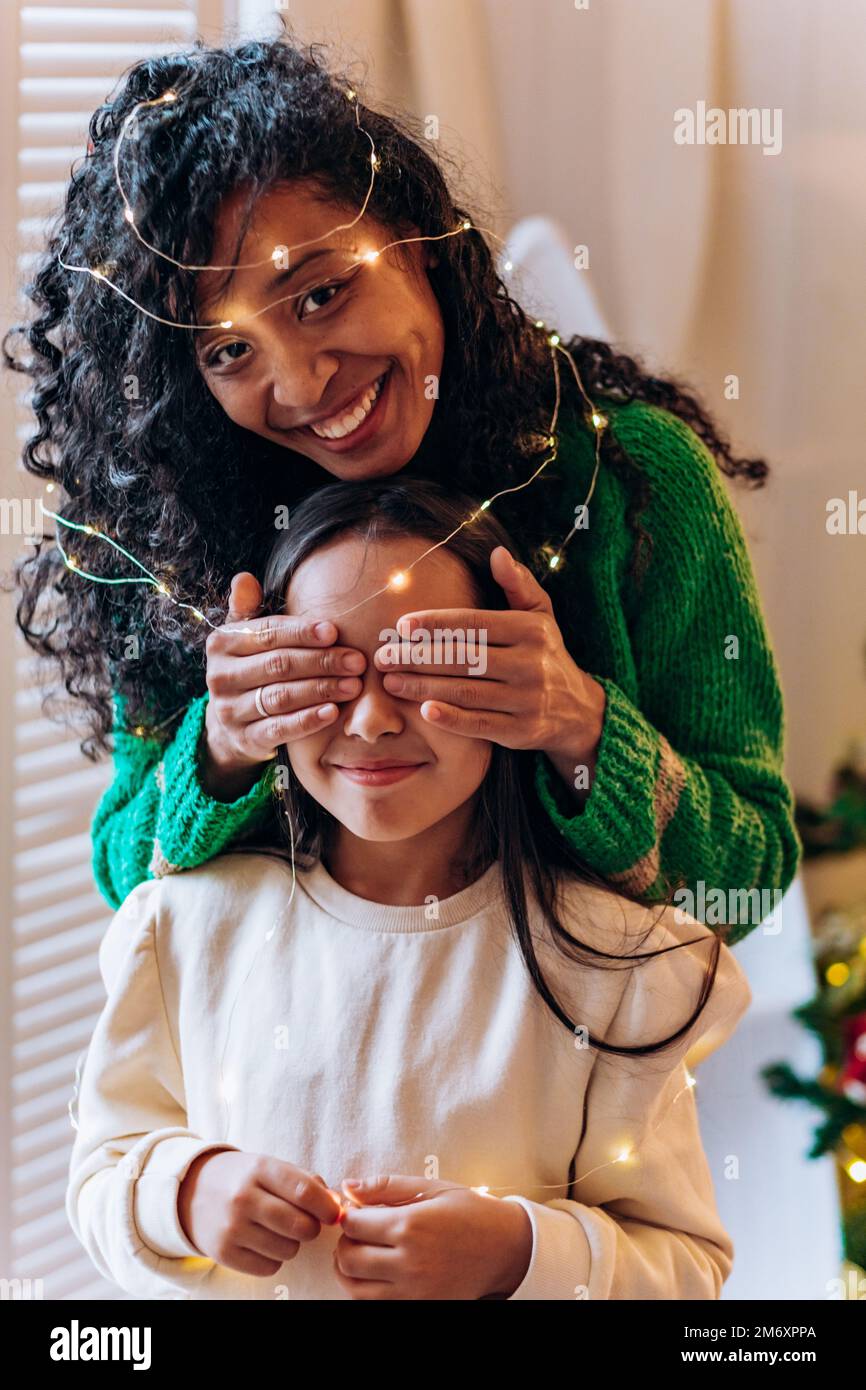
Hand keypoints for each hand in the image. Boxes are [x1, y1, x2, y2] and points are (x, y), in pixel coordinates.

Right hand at [177, 1150, 341, 1276]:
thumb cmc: (243, 1178)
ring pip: (288, 1250)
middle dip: (312, 1228)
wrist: (192, 1190)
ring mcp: (232, 1227)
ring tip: (278, 1230)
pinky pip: (269, 1268)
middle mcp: (244, 1197)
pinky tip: (263, 1242)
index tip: (334, 1214)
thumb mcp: (270, 1166)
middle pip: (300, 1225)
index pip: (305, 1192)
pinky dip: (274, 1259)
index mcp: (260, 1168)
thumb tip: (336, 1206)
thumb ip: (305, 1182)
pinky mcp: (223, 1253)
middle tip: (305, 1223)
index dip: (327, 1207)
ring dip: (292, 1244)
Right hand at [201, 571, 366, 799]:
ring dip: (322, 689)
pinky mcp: (245, 739)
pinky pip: (280, 728)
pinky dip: (308, 720)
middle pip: (278, 665)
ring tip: (353, 685)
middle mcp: (220, 676)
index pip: (267, 634)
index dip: (302, 632)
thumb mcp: (246, 636)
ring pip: (282, 696)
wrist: (233, 722)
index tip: (334, 632)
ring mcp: (230, 710)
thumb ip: (248, 609)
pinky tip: (332, 712)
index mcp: (222, 644)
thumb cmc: (251, 667)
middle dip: (322, 662)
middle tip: (356, 661)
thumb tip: (244, 578)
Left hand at [332, 1174, 532, 1299]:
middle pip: (348, 1258)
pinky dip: (366, 1290)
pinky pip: (375, 1304)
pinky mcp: (420, 1307)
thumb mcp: (432, 1188)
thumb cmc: (470, 1213)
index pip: (353, 1225)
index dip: (348, 1216)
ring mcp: (414, 1292)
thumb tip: (348, 1186)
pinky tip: (376, 1273)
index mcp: (411, 1226)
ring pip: (356, 1288)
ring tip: (362, 1253)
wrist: (506, 1248)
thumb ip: (387, 1186)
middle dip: (345, 1243)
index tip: (355, 1212)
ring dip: (349, 1270)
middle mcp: (409, 1262)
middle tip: (358, 1233)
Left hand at [373, 547, 604, 772]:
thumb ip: (518, 584)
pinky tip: (425, 710)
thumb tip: (497, 553)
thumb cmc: (546, 654)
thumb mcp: (541, 615)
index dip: (435, 624)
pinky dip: (451, 719)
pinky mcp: (521, 731)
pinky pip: (480, 724)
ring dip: (423, 686)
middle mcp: (530, 664)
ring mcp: (526, 700)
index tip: (401, 626)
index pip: (474, 624)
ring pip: (466, 691)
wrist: (580, 711)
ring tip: (391, 681)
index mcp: (530, 630)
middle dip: (417, 657)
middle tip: (383, 656)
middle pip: (463, 658)